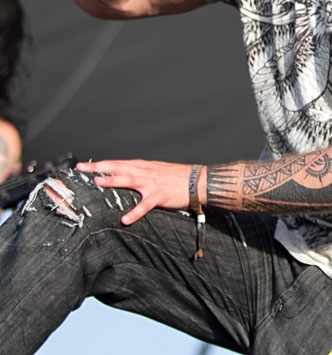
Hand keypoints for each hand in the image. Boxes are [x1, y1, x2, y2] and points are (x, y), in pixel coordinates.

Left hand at [76, 159, 195, 225]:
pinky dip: (135, 212)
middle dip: (100, 167)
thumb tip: (125, 176)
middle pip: (119, 167)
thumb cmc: (178, 177)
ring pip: (129, 180)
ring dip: (114, 180)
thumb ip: (141, 173)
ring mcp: (152, 183)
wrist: (198, 181)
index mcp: (143, 166)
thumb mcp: (157, 171)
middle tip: (82, 169)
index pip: (117, 163)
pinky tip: (125, 219)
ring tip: (99, 182)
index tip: (83, 166)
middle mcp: (145, 172)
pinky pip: (145, 205)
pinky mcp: (160, 196)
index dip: (100, 164)